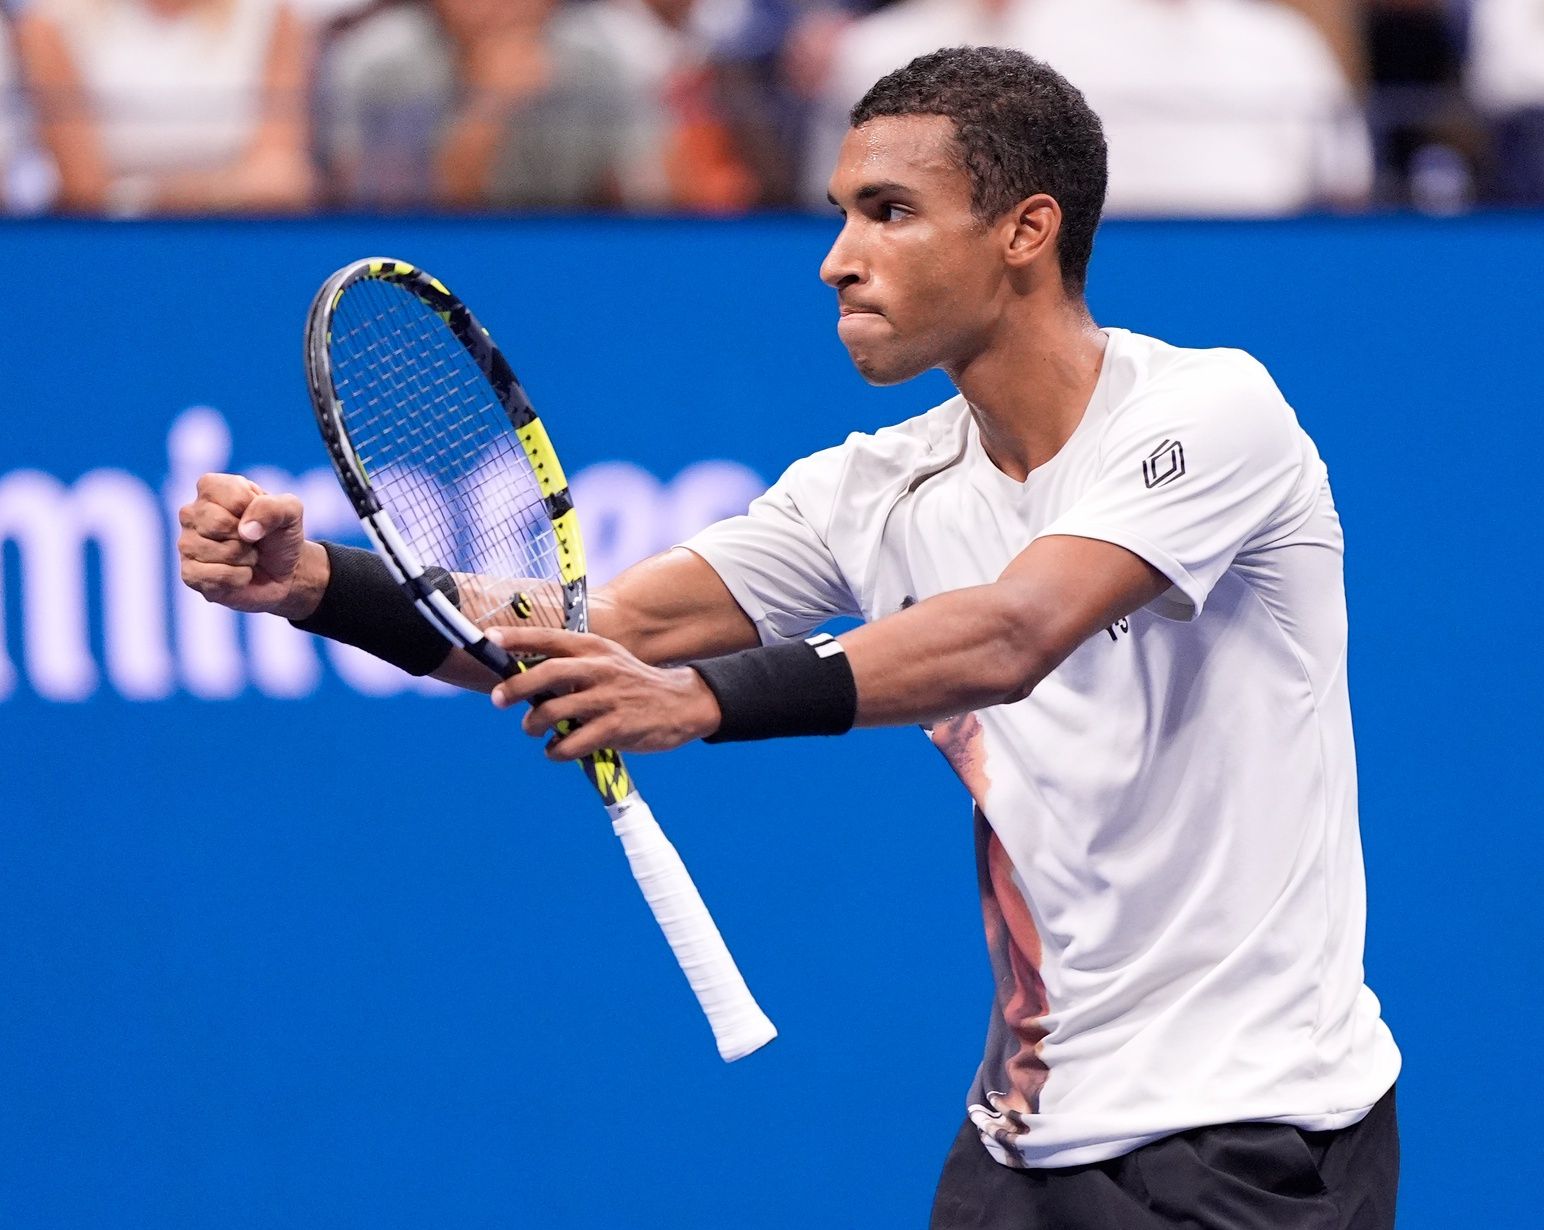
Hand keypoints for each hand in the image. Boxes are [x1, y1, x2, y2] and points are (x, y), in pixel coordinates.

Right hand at [177, 473, 326, 616]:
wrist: (285, 572)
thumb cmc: (281, 536)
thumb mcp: (291, 512)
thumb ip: (274, 507)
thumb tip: (246, 530)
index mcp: (212, 487)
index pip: (231, 496)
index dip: (255, 512)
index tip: (261, 518)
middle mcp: (191, 513)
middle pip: (218, 523)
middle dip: (248, 538)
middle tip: (253, 541)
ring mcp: (186, 544)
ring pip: (214, 552)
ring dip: (244, 560)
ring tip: (247, 557)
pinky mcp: (189, 574)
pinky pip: (211, 576)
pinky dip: (237, 578)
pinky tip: (240, 575)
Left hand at [486, 626, 721, 759]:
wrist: (681, 703)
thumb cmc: (632, 684)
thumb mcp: (607, 661)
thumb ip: (572, 664)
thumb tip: (523, 677)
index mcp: (594, 648)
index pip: (550, 638)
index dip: (518, 638)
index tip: (490, 639)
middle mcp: (600, 668)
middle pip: (548, 673)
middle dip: (516, 687)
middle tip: (498, 700)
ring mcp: (608, 698)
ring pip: (555, 711)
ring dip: (533, 724)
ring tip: (531, 730)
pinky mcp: (617, 727)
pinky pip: (573, 743)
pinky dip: (556, 751)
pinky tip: (556, 751)